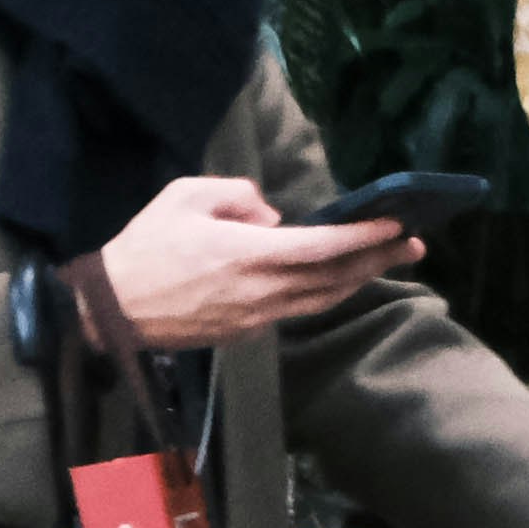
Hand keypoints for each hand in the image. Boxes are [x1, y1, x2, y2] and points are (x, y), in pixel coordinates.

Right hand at [91, 175, 416, 348]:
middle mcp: (263, 290)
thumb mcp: (181, 197)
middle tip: (413, 243)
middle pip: (336, 277)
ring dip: (361, 279)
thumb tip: (272, 215)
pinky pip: (301, 309)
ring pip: (325, 298)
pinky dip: (329, 293)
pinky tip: (337, 281)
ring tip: (386, 261)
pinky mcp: (251, 332)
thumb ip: (234, 196)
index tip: (394, 224)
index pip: (321, 246)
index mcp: (246, 253)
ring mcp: (260, 317)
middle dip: (378, 258)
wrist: (115, 307)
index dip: (362, 236)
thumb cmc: (145, 245)